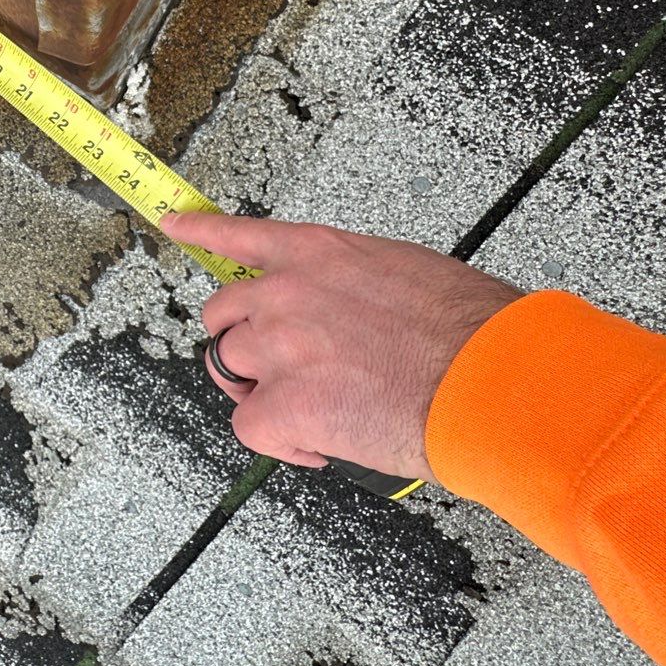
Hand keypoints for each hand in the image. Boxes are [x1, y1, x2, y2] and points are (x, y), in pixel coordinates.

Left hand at [160, 211, 522, 481]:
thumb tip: (346, 308)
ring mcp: (281, 347)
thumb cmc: (473, 331)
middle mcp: (288, 293)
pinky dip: (286, 442)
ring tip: (314, 405)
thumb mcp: (407, 273)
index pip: (241, 235)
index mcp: (320, 253)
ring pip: (231, 370)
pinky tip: (321, 442)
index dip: (201, 231)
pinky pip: (252, 427)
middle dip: (247, 342)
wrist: (491, 380)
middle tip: (284, 366)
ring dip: (264, 391)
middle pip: (224, 316)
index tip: (174, 223)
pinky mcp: (285, 404)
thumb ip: (354, 284)